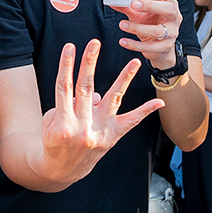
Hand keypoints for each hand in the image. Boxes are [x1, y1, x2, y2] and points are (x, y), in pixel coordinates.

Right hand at [38, 40, 161, 180]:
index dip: (66, 66)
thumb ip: (70, 103)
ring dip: (124, 79)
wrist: (62, 170)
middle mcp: (82, 126)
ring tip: (135, 62)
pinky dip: (144, 111)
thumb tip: (95, 93)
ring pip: (114, 100)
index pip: (64, 87)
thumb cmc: (54, 139)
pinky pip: (131, 122)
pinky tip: (158, 101)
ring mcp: (99, 132)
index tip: (70, 46)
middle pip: (86, 88)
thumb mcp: (53, 122)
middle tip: (95, 42)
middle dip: (89, 63)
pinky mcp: (112, 137)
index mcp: (62, 122)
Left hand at [114, 0, 184, 72]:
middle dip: (151, 6)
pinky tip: (123, 41)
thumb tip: (113, 2)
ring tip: (122, 24)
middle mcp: (174, 19)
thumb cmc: (152, 24)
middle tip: (134, 4)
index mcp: (170, 5)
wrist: (159, 46)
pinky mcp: (164, 48)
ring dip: (138, 27)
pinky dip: (134, 45)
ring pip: (157, 31)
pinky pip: (149, 47)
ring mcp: (171, 34)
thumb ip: (129, 7)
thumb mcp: (141, 14)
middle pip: (168, 10)